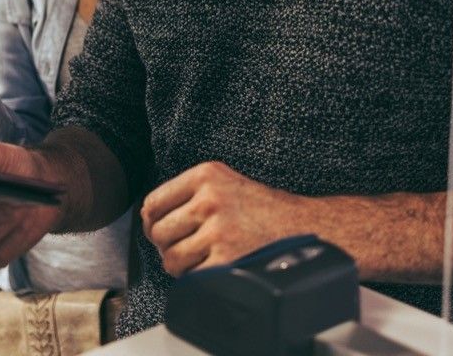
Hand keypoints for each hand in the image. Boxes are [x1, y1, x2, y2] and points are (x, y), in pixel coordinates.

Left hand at [142, 161, 309, 276]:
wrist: (306, 227)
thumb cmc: (263, 209)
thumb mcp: (224, 183)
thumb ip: (186, 194)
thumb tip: (147, 219)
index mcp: (206, 175)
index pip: (153, 202)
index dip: (153, 222)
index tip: (163, 229)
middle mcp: (210, 199)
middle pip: (157, 232)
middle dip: (167, 245)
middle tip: (185, 247)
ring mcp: (218, 230)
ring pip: (170, 257)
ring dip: (181, 265)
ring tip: (201, 258)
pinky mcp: (227, 259)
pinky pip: (190, 277)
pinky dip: (198, 279)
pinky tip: (214, 268)